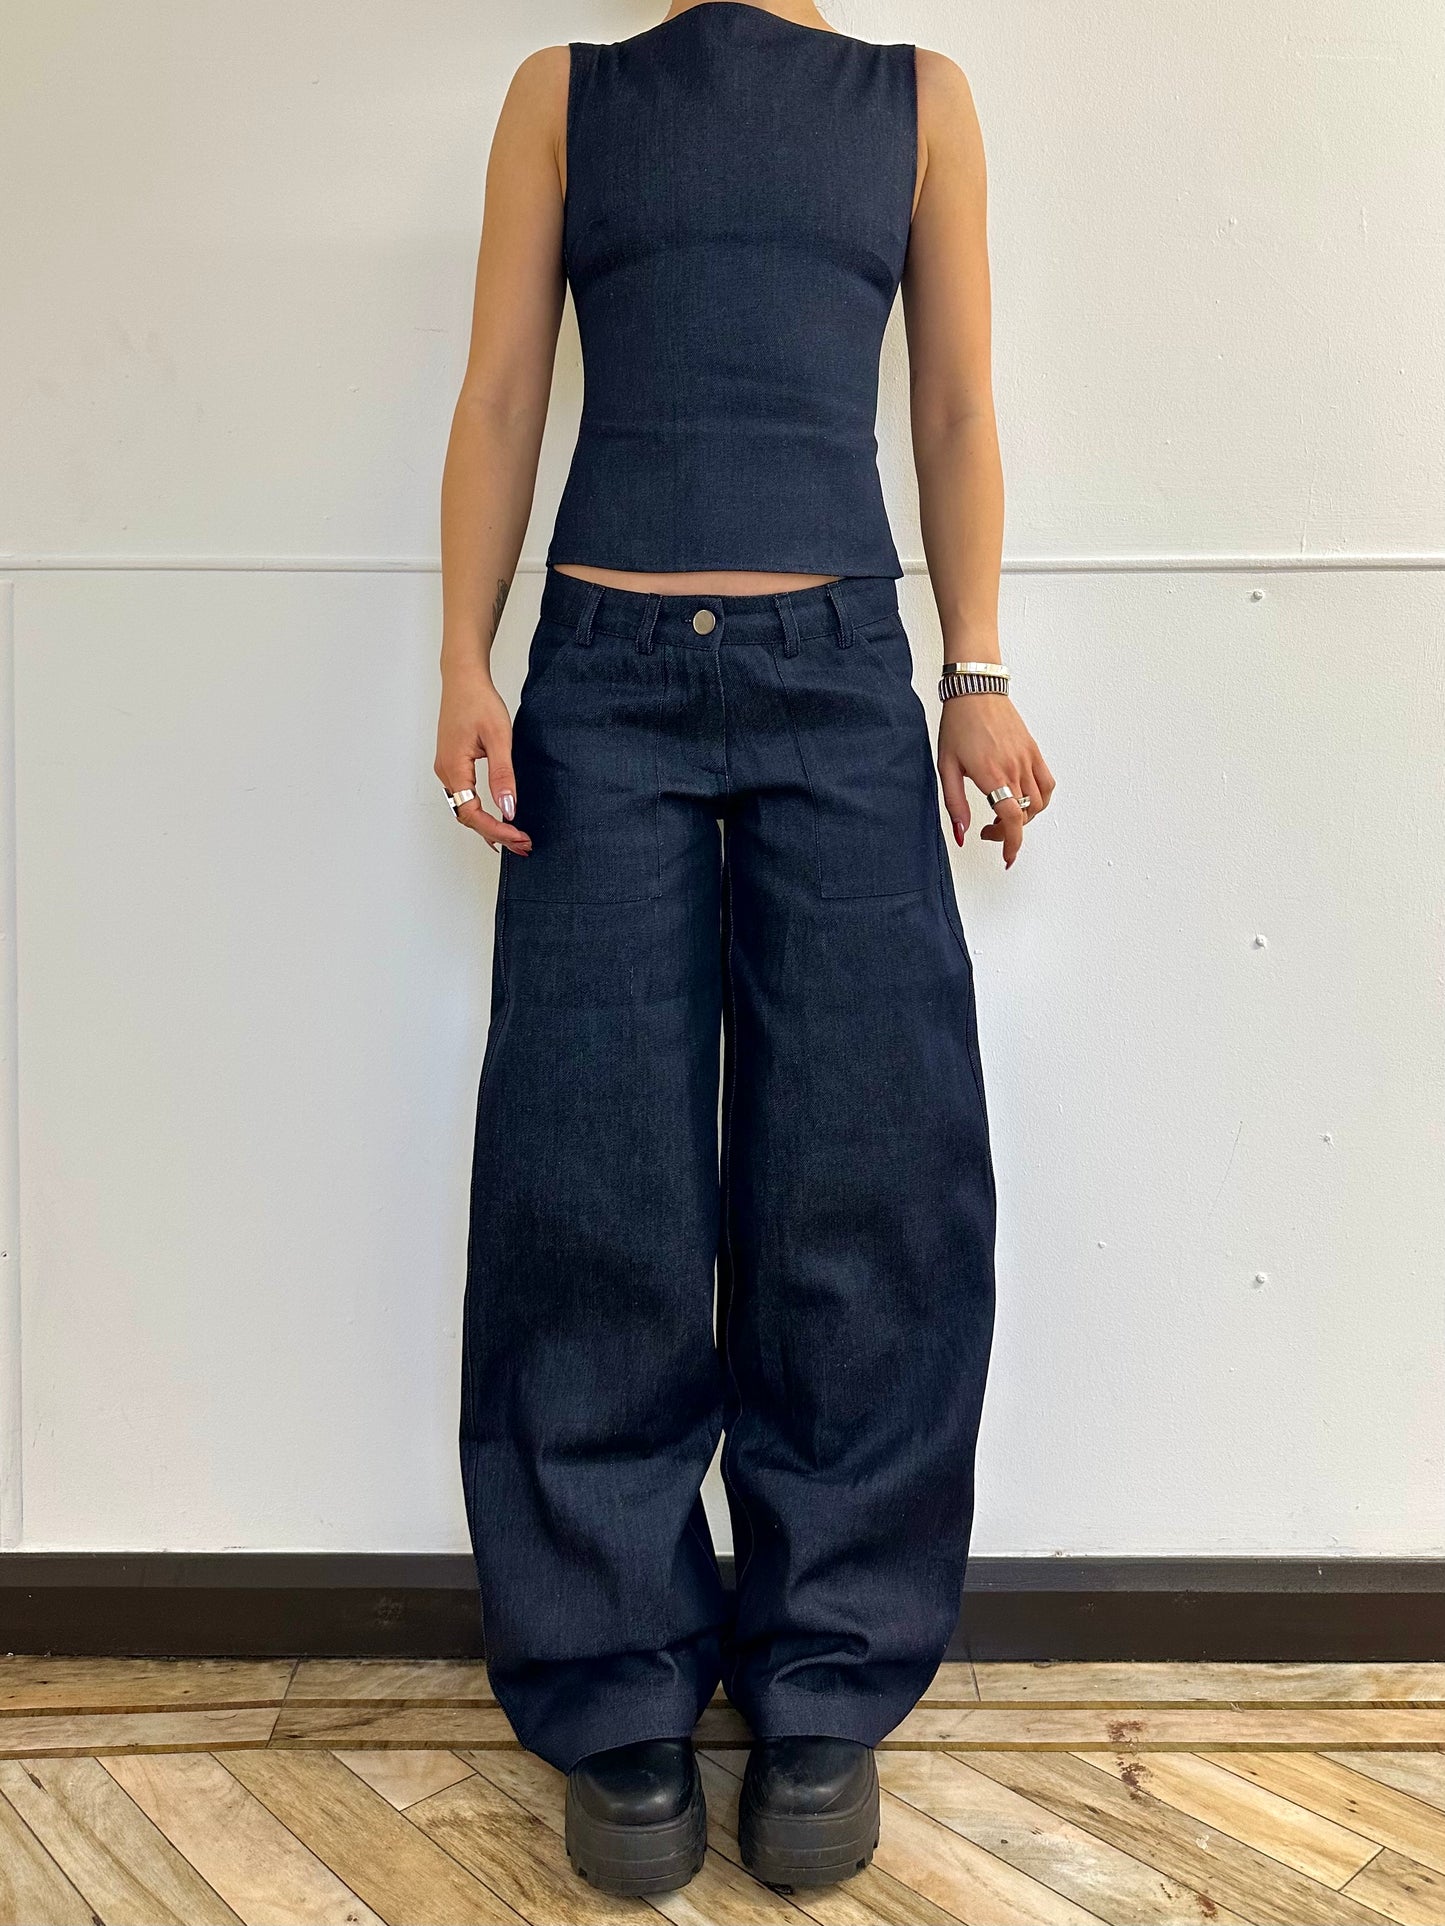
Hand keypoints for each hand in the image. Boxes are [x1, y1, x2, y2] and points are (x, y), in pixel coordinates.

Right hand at [434, 668, 531, 855]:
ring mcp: (446, 769)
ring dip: (489, 825)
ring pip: (464, 809)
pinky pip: (464, 797)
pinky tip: (498, 818)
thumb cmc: (479, 701)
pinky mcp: (452, 764)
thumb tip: (509, 809)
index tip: (519, 837)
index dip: (496, 830)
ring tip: (515, 837)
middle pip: (467, 817)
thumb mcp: (498, 737)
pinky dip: (482, 812)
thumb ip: (503, 775)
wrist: (463, 679)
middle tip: (523, 845)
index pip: (472, 814)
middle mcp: (446, 772)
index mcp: (454, 768)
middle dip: (495, 834)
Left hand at [938, 693, 1054, 869]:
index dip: (1011, 843)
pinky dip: (1041, 799)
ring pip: (1039, 803)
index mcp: (991, 775)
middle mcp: (1014, 769)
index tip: (1007, 857)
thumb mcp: (946, 767)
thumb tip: (961, 834)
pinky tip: (1025, 799)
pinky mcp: (1034, 751)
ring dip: (1025, 817)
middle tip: (988, 829)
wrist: (976, 691)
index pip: (1011, 819)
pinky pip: (1048, 783)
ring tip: (1004, 814)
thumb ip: (955, 804)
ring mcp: (1027, 759)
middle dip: (1008, 831)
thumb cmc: (959, 725)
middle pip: (1023, 815)